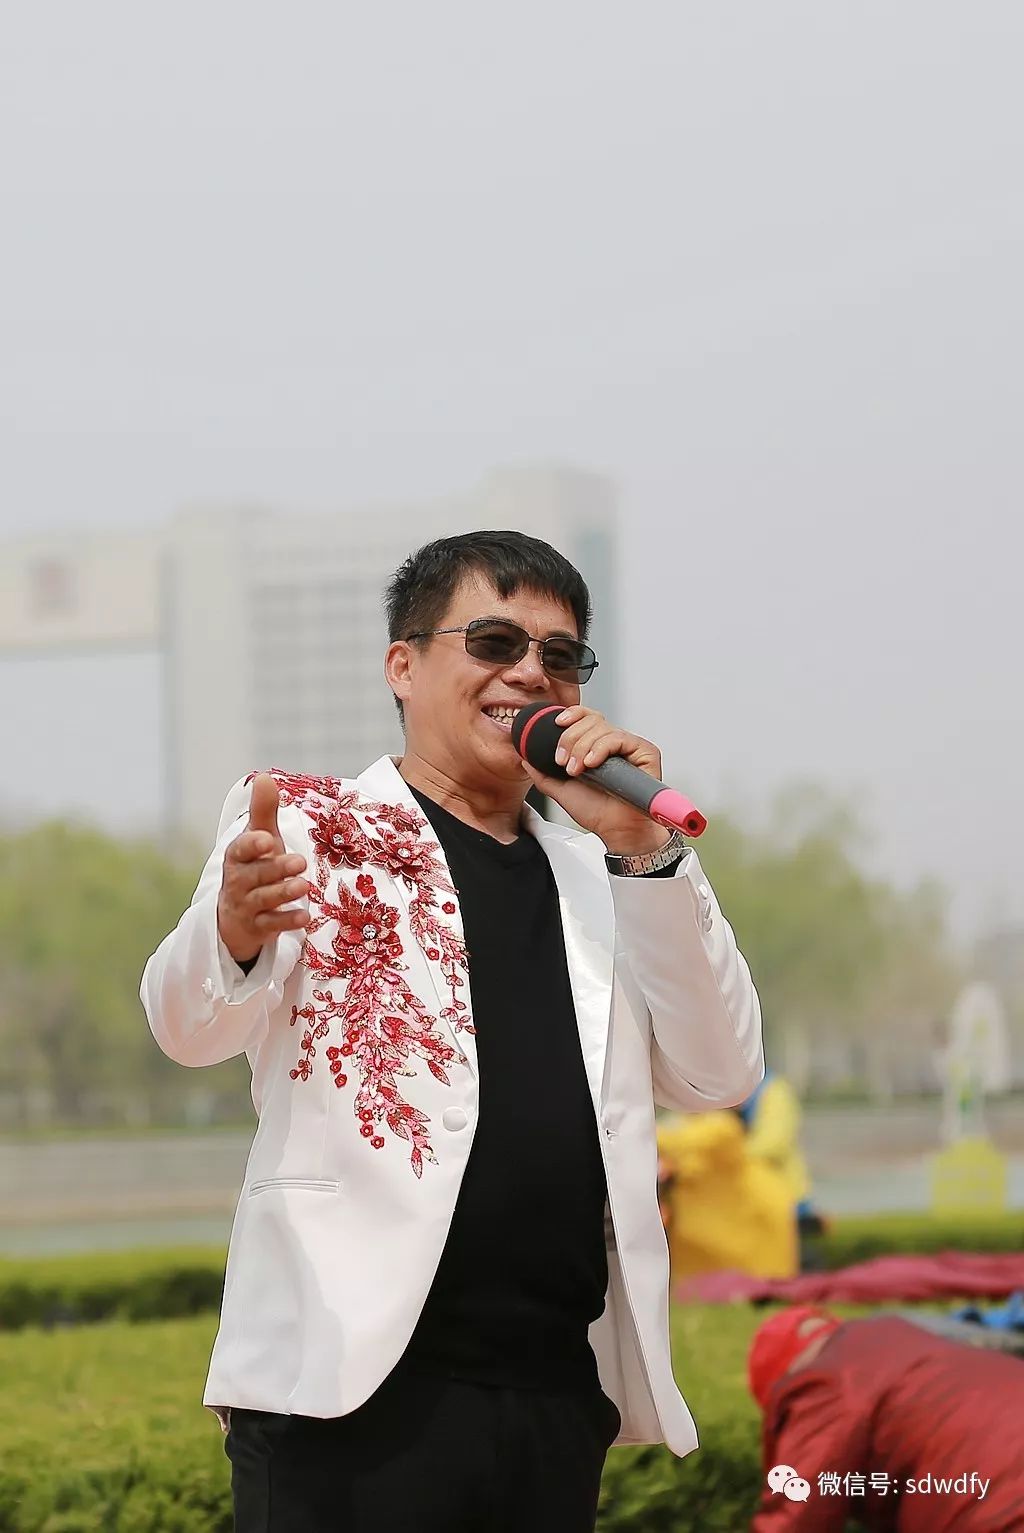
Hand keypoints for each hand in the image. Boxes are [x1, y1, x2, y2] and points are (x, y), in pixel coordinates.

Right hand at [217, 774, 311, 963]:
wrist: (237, 917)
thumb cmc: (255, 870)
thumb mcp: (261, 841)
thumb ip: (263, 812)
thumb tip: (264, 777)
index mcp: (238, 857)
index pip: (240, 849)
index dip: (252, 845)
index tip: (266, 838)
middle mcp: (238, 881)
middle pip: (255, 875)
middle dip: (276, 868)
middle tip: (300, 862)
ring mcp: (246, 906)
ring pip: (263, 900)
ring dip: (283, 893)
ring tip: (304, 886)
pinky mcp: (256, 928)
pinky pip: (270, 925)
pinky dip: (286, 921)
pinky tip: (305, 917)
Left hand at [519, 706, 672, 853]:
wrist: (615, 830)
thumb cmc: (597, 812)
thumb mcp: (560, 789)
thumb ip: (543, 774)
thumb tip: (525, 759)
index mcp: (595, 746)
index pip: (585, 717)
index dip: (571, 714)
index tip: (557, 723)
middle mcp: (613, 743)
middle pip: (590, 720)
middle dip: (570, 739)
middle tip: (564, 762)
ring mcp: (629, 746)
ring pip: (602, 728)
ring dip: (582, 747)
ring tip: (577, 770)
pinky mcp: (645, 752)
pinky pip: (619, 738)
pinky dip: (601, 748)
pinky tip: (592, 763)